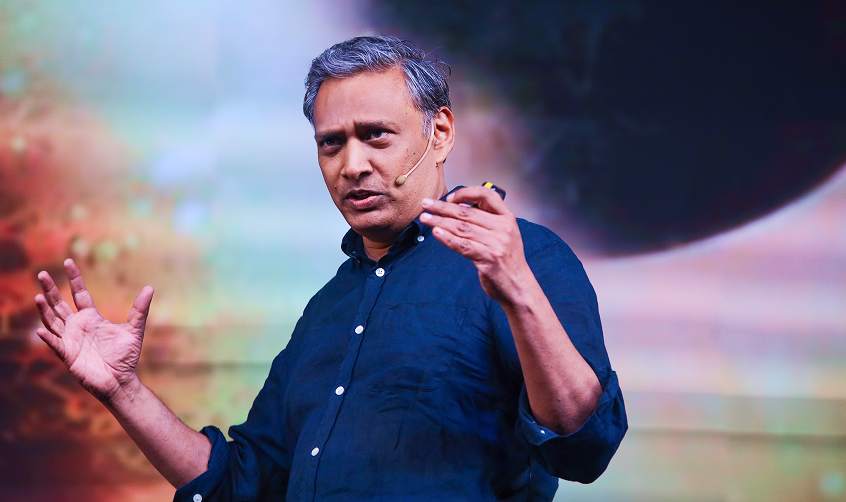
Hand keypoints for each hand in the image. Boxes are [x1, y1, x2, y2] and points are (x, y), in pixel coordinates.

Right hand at [34, 259, 153, 402]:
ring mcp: (70, 340)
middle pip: (59, 304)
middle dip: (50, 289)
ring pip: (52, 321)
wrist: (121, 380)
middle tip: (42, 274)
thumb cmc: (126, 356)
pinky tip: (40, 330)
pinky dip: (47, 337)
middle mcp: (78, 326)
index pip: (79, 293)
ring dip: (44, 310)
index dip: (74, 278)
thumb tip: (150, 288)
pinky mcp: (68, 355)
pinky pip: (54, 344)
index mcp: (92, 318)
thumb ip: (140, 310)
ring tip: (39, 296)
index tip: (68, 262)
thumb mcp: (134, 330)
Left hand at [420, 187, 532, 305]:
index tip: (449, 197)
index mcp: (507, 218)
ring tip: (425, 218)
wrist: (519, 286)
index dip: (466, 193)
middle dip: (442, 207)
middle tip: (426, 204)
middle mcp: (503, 228)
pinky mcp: (488, 259)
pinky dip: (448, 238)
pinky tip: (436, 233)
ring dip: (440, 221)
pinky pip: (463, 245)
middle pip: (467, 212)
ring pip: (462, 228)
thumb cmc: (507, 260)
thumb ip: (486, 221)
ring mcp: (496, 243)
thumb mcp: (504, 235)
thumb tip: (459, 208)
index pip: (486, 195)